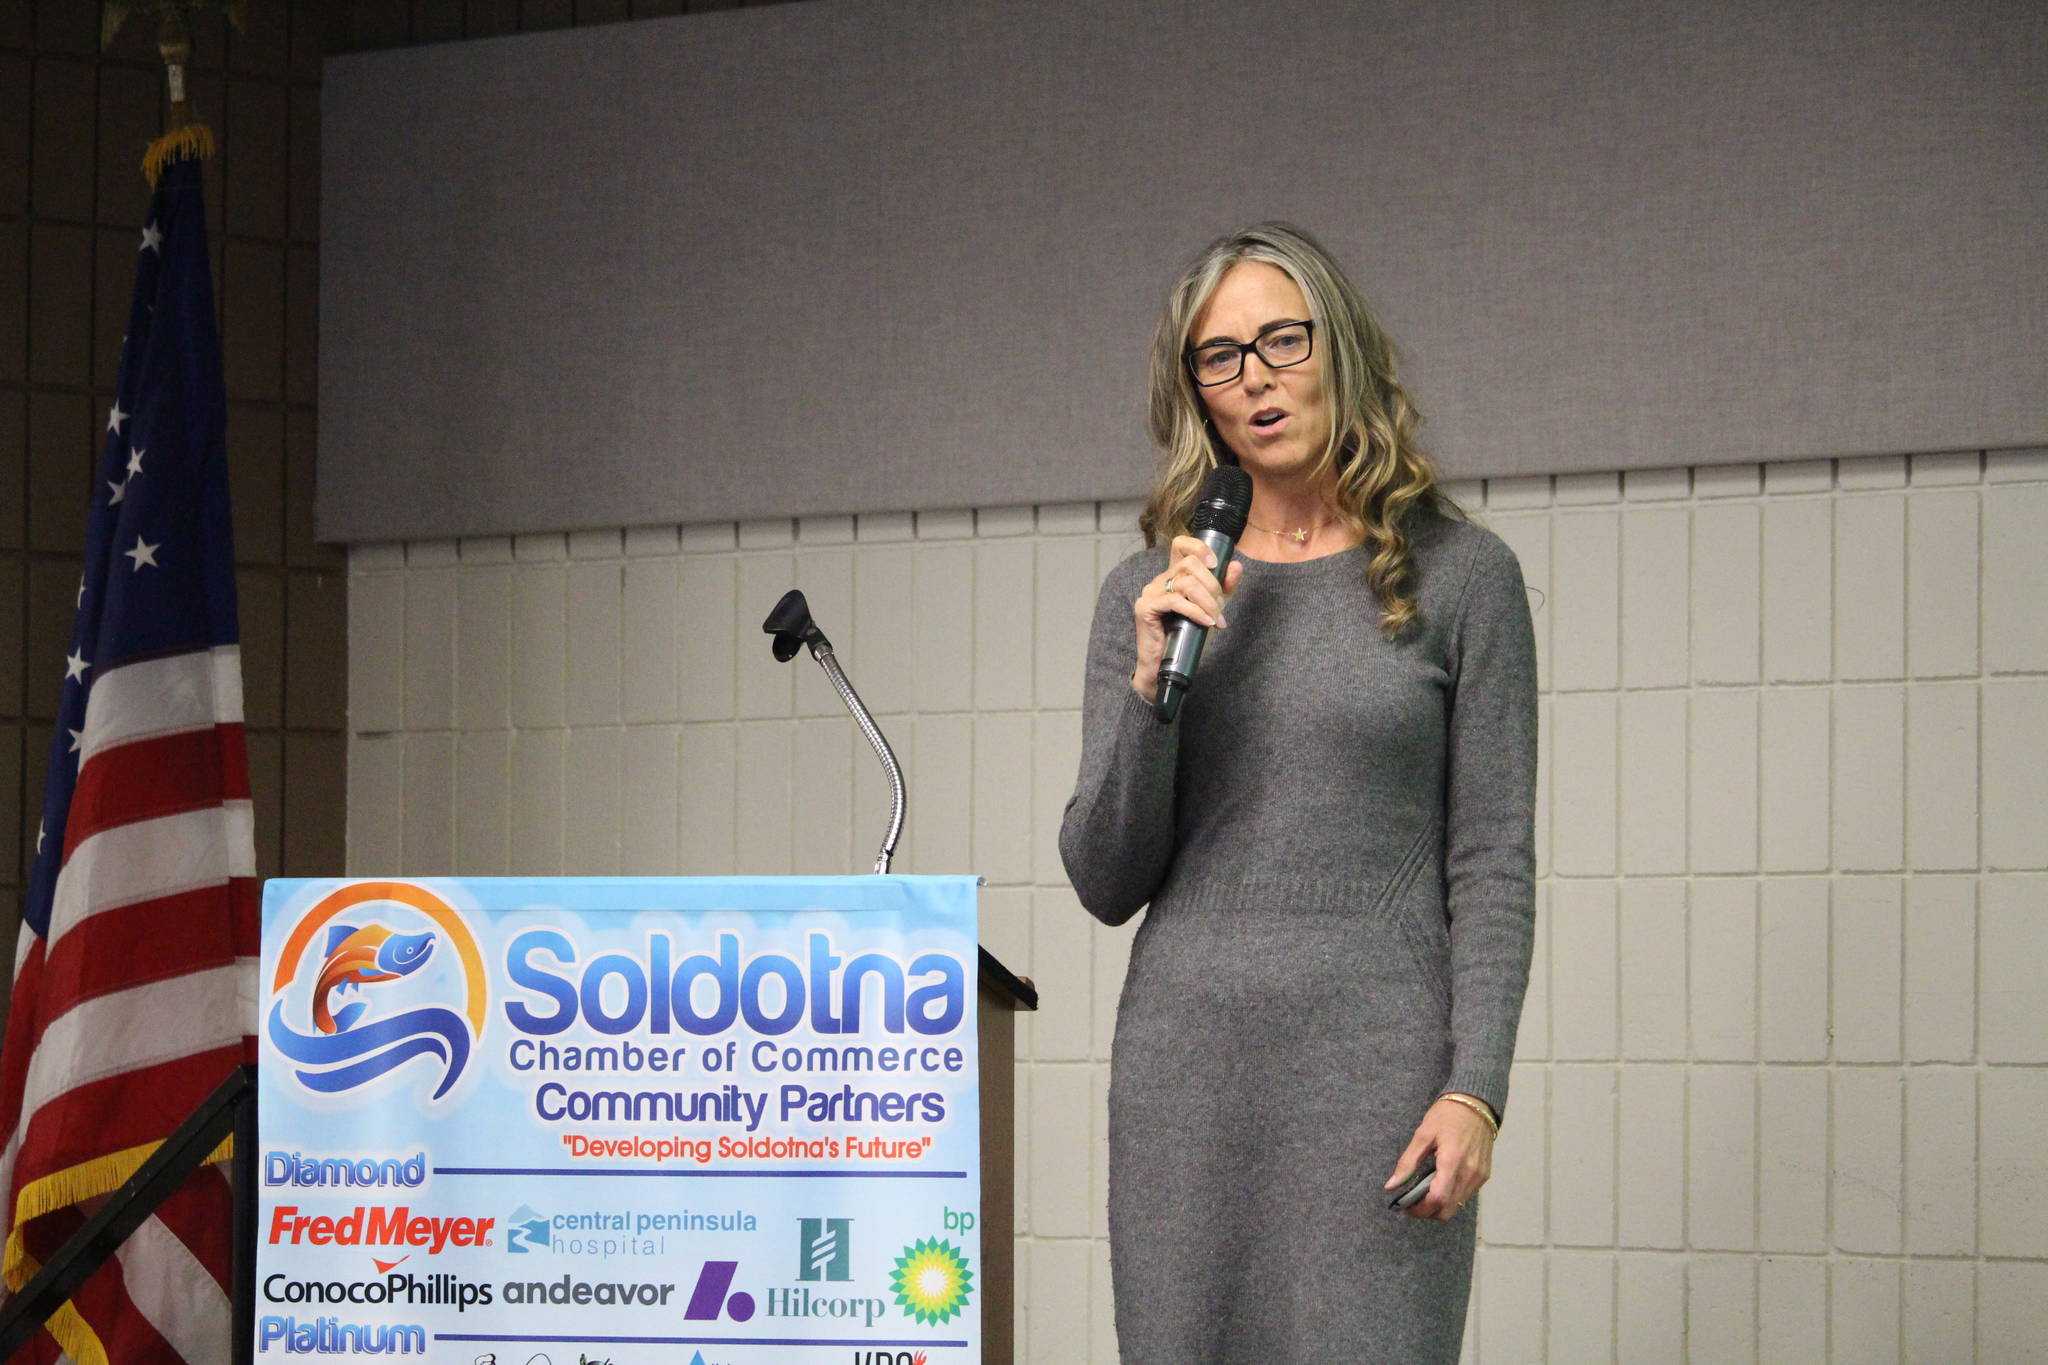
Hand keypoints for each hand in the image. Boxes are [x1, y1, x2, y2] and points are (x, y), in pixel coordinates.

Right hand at [1130, 535, 1243, 701]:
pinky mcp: (1145, 607)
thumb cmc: (1186, 637)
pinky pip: (1175, 601)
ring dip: (1208, 601)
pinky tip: (1206, 623)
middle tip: (1220, 607)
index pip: (1181, 544)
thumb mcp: (1212, 609)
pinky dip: (1195, 611)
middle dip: (1213, 585)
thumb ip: (1224, 588)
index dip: (1199, 547)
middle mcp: (1160, 579)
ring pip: (1185, 583)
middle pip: (1190, 564)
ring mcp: (1151, 592)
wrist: (1164, 666)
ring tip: (1215, 619)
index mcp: (1174, 576)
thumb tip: (1237, 566)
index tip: (1216, 564)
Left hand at [1383, 1095, 1494, 1220]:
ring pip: (1457, 1206)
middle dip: (1428, 1213)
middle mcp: (1469, 1173)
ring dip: (1439, 1207)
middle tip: (1412, 1204)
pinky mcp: (1484, 1176)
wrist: (1477, 1104)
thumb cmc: (1447, 1115)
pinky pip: (1465, 1195)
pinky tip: (1439, 1184)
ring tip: (1423, 1194)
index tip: (1405, 1208)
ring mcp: (1479, 1176)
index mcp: (1452, 1161)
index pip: (1438, 1199)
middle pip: (1448, 1210)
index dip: (1420, 1209)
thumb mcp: (1423, 1134)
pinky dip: (1451, 1197)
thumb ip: (1407, 1162)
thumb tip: (1391, 1186)